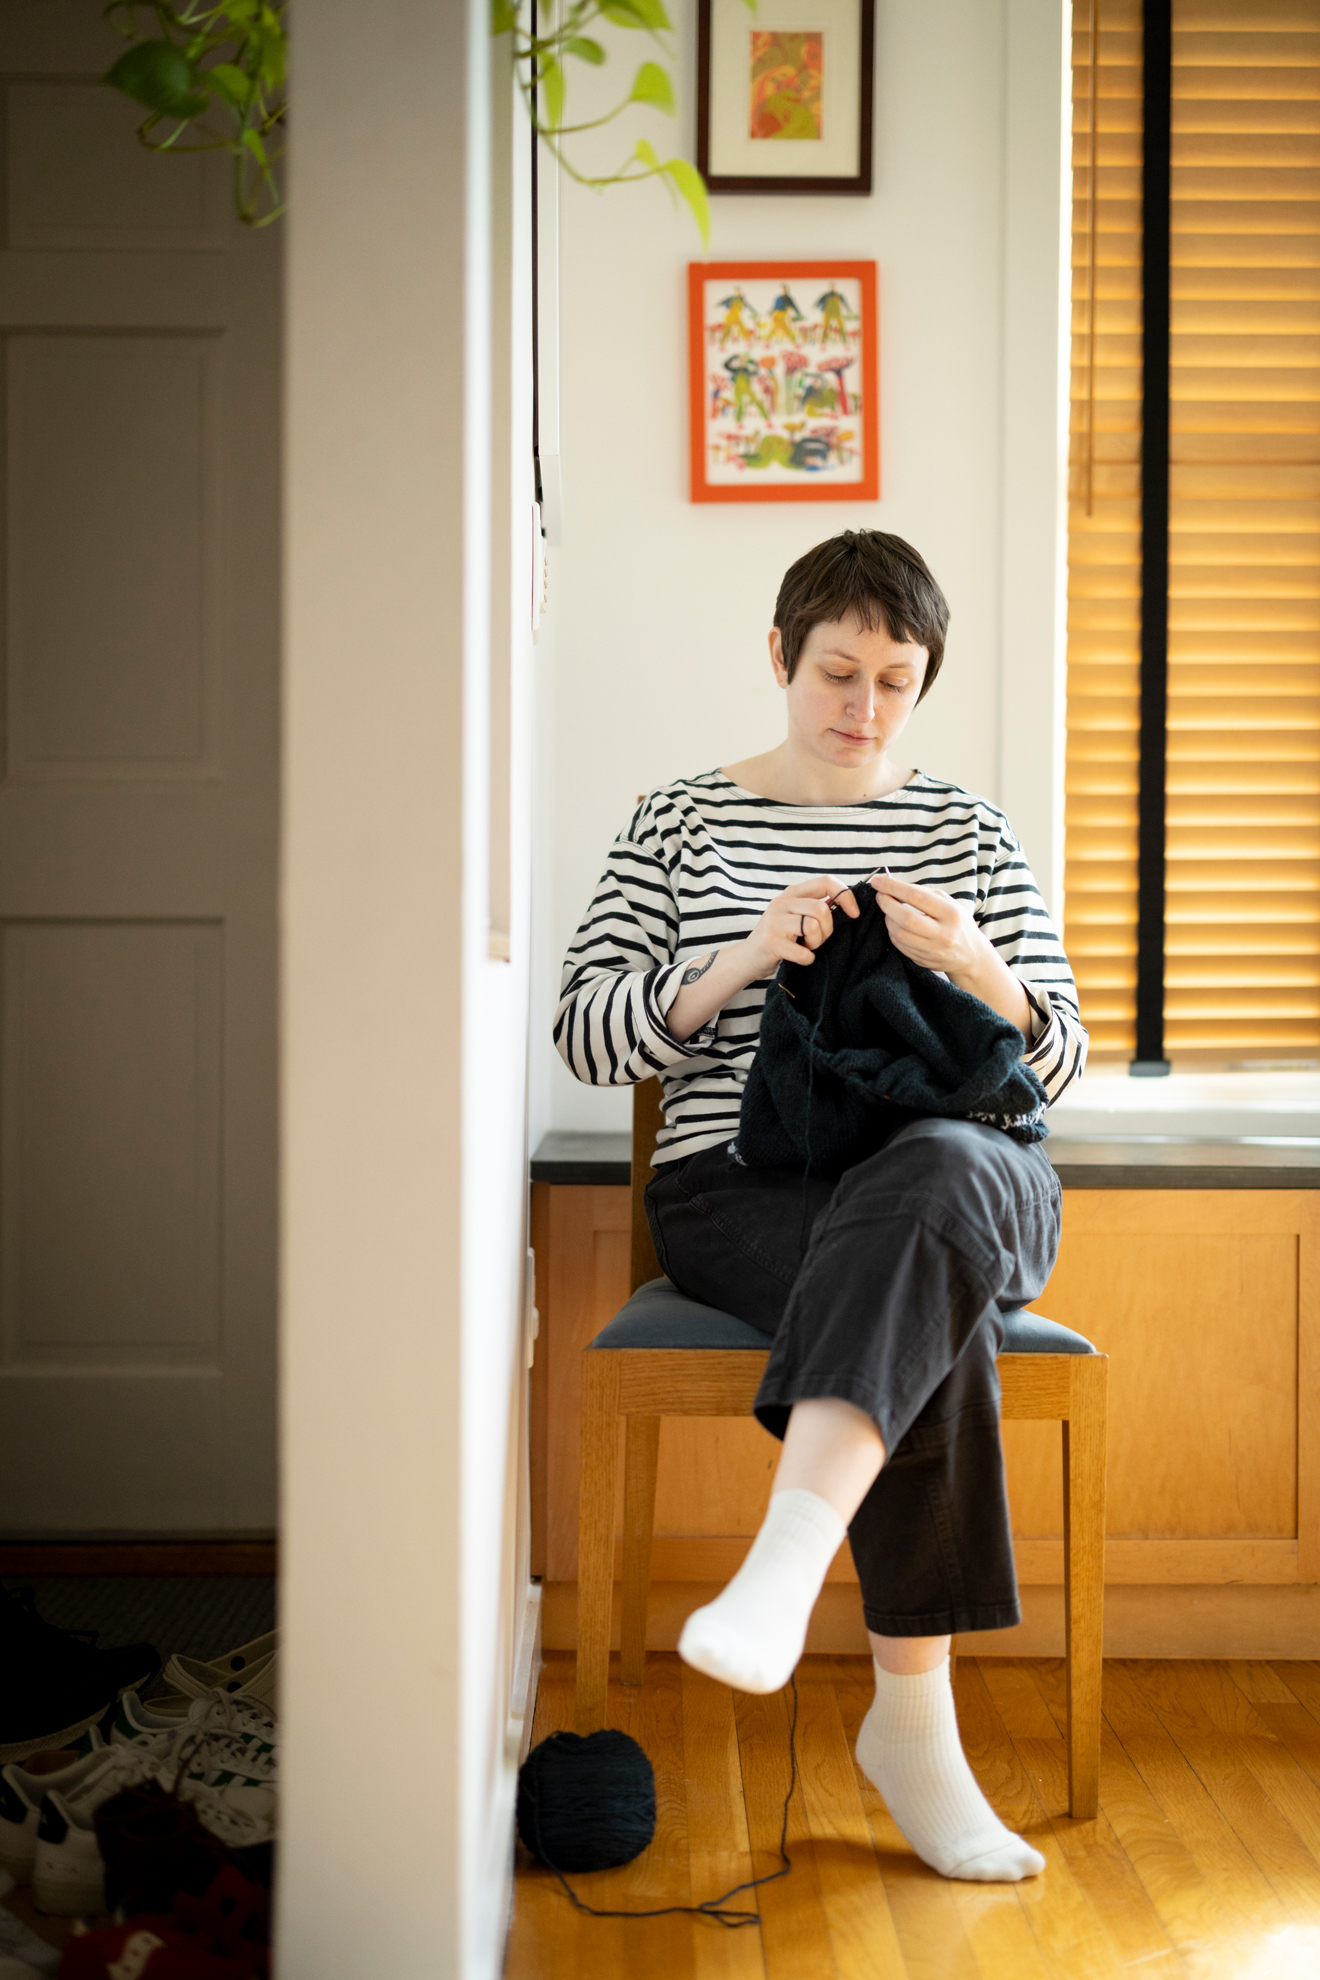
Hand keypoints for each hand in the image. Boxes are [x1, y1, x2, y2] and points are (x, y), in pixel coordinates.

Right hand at [741, 875, 859, 980]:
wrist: (748, 958)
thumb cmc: (780, 937)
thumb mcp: (795, 915)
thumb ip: (816, 905)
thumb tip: (848, 901)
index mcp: (791, 893)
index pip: (826, 881)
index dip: (846, 896)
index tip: (854, 913)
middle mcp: (781, 903)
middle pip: (822, 909)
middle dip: (827, 930)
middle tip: (815, 940)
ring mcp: (774, 921)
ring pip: (813, 927)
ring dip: (816, 943)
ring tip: (805, 947)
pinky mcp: (771, 942)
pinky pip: (805, 952)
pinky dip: (808, 959)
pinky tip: (799, 958)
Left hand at [871, 873, 987, 976]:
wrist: (972, 956)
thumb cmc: (958, 924)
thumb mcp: (949, 903)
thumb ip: (924, 893)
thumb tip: (895, 885)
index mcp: (950, 913)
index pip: (916, 897)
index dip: (893, 887)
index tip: (878, 881)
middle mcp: (943, 934)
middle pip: (906, 918)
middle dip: (886, 904)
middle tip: (879, 895)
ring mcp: (933, 950)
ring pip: (899, 934)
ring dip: (888, 919)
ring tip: (889, 911)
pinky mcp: (923, 961)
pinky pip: (900, 946)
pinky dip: (893, 933)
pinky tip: (895, 925)